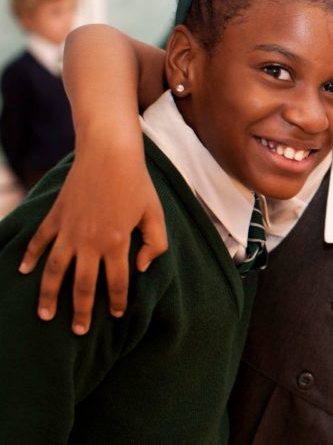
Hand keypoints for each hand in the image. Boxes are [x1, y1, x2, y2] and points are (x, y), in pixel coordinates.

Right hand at [19, 136, 167, 334]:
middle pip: (82, 285)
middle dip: (81, 311)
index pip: (117, 283)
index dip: (117, 302)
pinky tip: (23, 272)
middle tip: (78, 331)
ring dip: (48, 295)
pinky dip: (29, 257)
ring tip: (45, 316)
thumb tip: (142, 269)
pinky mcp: (55, 217)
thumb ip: (155, 245)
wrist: (109, 153)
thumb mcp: (155, 214)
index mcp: (117, 243)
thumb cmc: (137, 183)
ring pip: (54, 271)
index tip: (116, 315)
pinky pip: (39, 241)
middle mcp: (90, 242)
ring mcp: (69, 230)